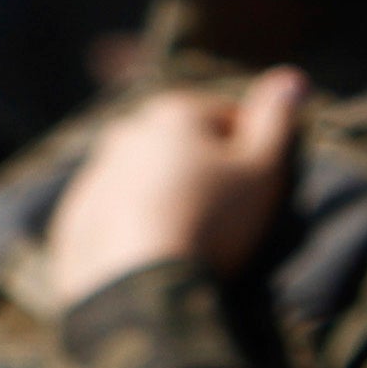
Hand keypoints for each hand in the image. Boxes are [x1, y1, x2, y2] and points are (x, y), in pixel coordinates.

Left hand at [47, 70, 301, 307]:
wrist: (139, 290)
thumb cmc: (213, 223)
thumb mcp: (262, 172)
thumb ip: (277, 121)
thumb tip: (292, 77)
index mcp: (173, 112)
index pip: (227, 118)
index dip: (252, 153)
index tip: (257, 192)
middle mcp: (125, 133)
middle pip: (179, 146)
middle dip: (201, 171)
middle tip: (223, 220)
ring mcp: (94, 177)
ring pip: (142, 179)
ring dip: (164, 198)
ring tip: (187, 243)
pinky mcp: (74, 221)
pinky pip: (112, 217)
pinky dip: (130, 229)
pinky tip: (151, 258)